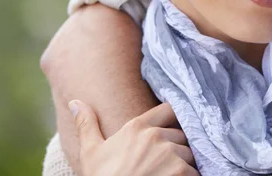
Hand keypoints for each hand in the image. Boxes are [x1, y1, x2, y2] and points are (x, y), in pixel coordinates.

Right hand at [71, 100, 197, 175]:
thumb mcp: (90, 153)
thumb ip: (87, 124)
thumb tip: (75, 102)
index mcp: (137, 127)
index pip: (169, 110)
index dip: (173, 119)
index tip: (171, 129)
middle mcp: (156, 136)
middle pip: (181, 134)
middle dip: (176, 146)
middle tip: (163, 162)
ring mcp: (171, 155)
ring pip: (189, 154)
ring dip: (184, 163)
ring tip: (167, 174)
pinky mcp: (182, 173)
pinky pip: (196, 171)